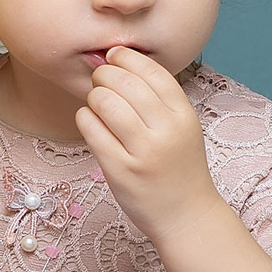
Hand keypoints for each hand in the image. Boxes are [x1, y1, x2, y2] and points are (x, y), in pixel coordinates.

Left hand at [78, 48, 224, 241]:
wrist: (186, 215)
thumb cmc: (178, 166)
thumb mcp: (183, 127)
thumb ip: (158, 98)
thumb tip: (119, 60)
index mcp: (183, 115)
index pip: (151, 70)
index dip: (127, 57)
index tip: (114, 56)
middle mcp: (165, 131)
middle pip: (124, 82)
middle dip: (105, 74)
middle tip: (100, 80)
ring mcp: (142, 152)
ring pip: (104, 102)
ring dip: (94, 97)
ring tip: (97, 105)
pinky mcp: (119, 170)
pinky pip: (91, 129)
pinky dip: (85, 119)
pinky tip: (91, 122)